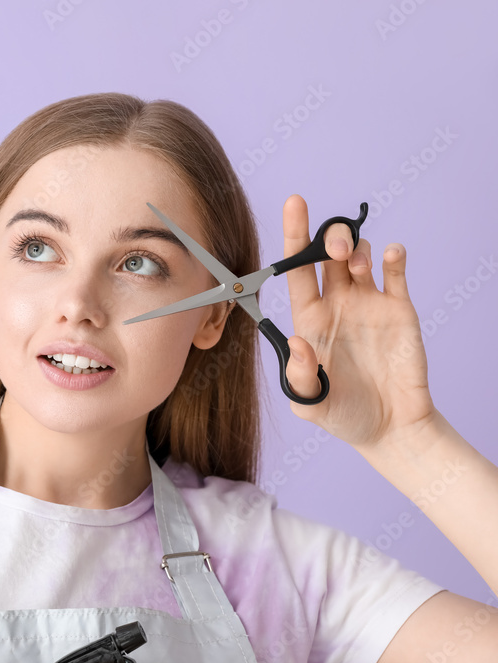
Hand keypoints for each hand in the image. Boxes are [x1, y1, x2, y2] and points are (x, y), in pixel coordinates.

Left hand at [278, 194, 437, 449]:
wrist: (391, 428)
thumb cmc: (342, 414)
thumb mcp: (310, 403)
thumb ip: (300, 376)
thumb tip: (297, 343)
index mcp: (309, 319)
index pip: (296, 271)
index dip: (294, 238)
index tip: (294, 203)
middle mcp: (336, 304)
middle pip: (327, 256)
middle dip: (328, 238)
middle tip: (333, 246)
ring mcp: (368, 303)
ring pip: (358, 256)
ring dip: (356, 248)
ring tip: (356, 264)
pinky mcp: (399, 309)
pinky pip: (395, 273)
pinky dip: (393, 257)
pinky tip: (390, 255)